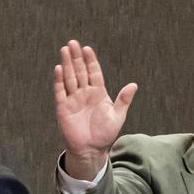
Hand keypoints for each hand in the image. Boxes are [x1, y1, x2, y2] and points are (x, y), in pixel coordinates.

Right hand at [54, 39, 137, 180]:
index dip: (90, 61)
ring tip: (65, 49)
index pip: (94, 72)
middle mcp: (84, 93)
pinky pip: (60, 91)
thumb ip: (123, 100)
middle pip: (80, 71)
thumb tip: (134, 84)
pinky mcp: (63, 108)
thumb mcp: (117, 116)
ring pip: (69, 77)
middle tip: (73, 43)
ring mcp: (73, 100)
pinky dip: (59, 80)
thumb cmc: (105, 134)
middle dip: (77, 57)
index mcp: (98, 93)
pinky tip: (59, 68)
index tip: (87, 49)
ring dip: (67, 64)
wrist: (91, 150)